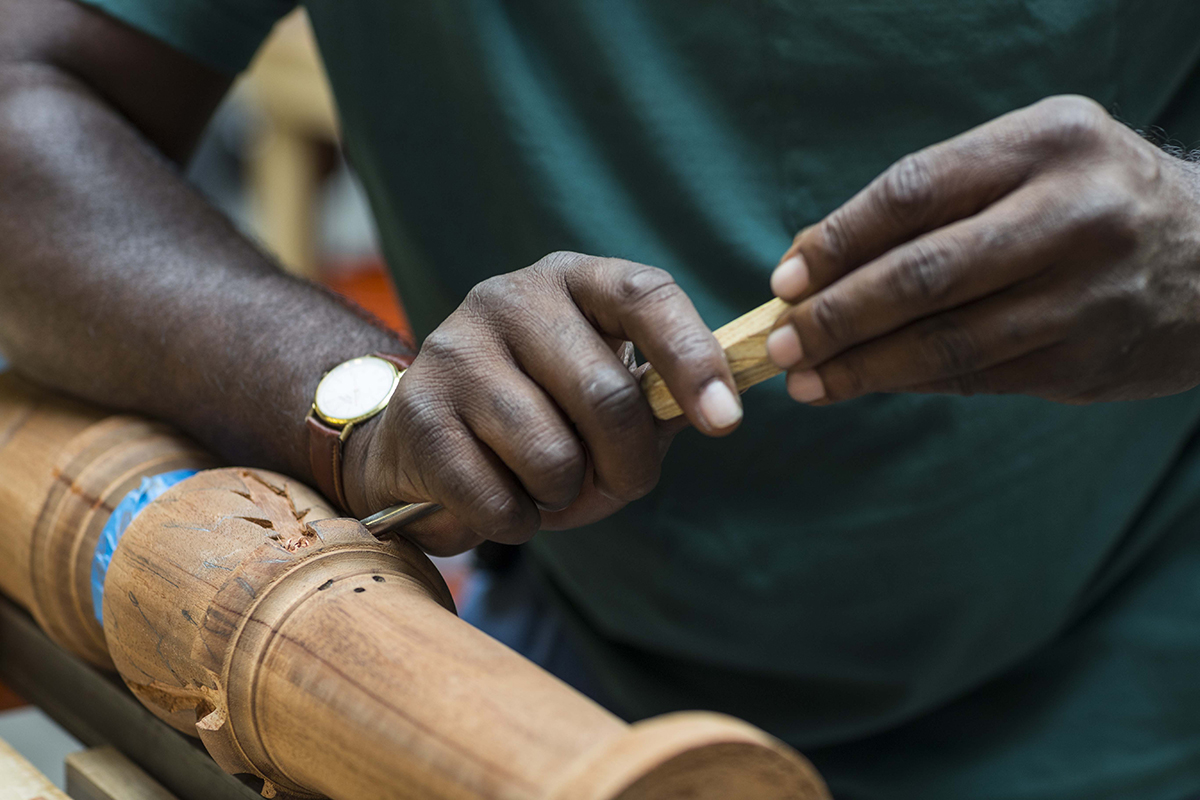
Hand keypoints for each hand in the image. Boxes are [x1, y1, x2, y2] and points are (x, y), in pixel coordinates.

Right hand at [343, 252, 742, 554]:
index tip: (725, 421)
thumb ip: (655, 399)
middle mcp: (510, 299)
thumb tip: (715, 411)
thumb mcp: (600, 391)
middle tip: (619, 486)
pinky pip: (499, 502)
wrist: (422, 439)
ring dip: (564, 496)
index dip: (693, 359)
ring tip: (544, 484)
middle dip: (630, 466)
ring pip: (552, 457)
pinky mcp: (418, 414)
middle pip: (607, 396)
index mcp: (573, 279)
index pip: (647, 296)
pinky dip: (516, 523)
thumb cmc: (538, 416)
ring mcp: (456, 351)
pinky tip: (500, 498)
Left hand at [764, 95, 1199, 404]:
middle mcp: (1074, 216)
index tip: (787, 280)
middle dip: (837, 316)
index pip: (913, 192)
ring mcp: (1086, 296)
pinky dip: (911, 384)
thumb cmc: (1090, 199)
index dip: (838, 240)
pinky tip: (868, 384)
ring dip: (863, 368)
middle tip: (782, 344)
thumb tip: (813, 260)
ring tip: (806, 381)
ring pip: (947, 342)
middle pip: (924, 275)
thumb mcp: (1029, 161)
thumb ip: (935, 199)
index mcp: (1047, 144)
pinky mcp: (1086, 361)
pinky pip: (976, 379)